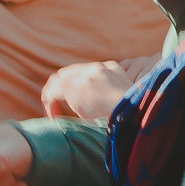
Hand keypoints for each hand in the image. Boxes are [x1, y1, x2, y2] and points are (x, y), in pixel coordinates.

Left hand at [42, 57, 157, 120]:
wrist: (133, 113)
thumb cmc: (131, 114)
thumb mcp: (125, 98)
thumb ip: (112, 94)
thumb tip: (100, 106)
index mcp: (112, 68)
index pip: (85, 72)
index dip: (75, 85)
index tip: (73, 101)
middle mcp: (97, 68)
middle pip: (69, 73)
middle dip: (60, 89)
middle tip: (57, 106)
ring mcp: (84, 76)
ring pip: (59, 81)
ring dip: (53, 96)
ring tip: (53, 113)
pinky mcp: (73, 86)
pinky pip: (53, 93)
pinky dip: (50, 104)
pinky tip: (54, 117)